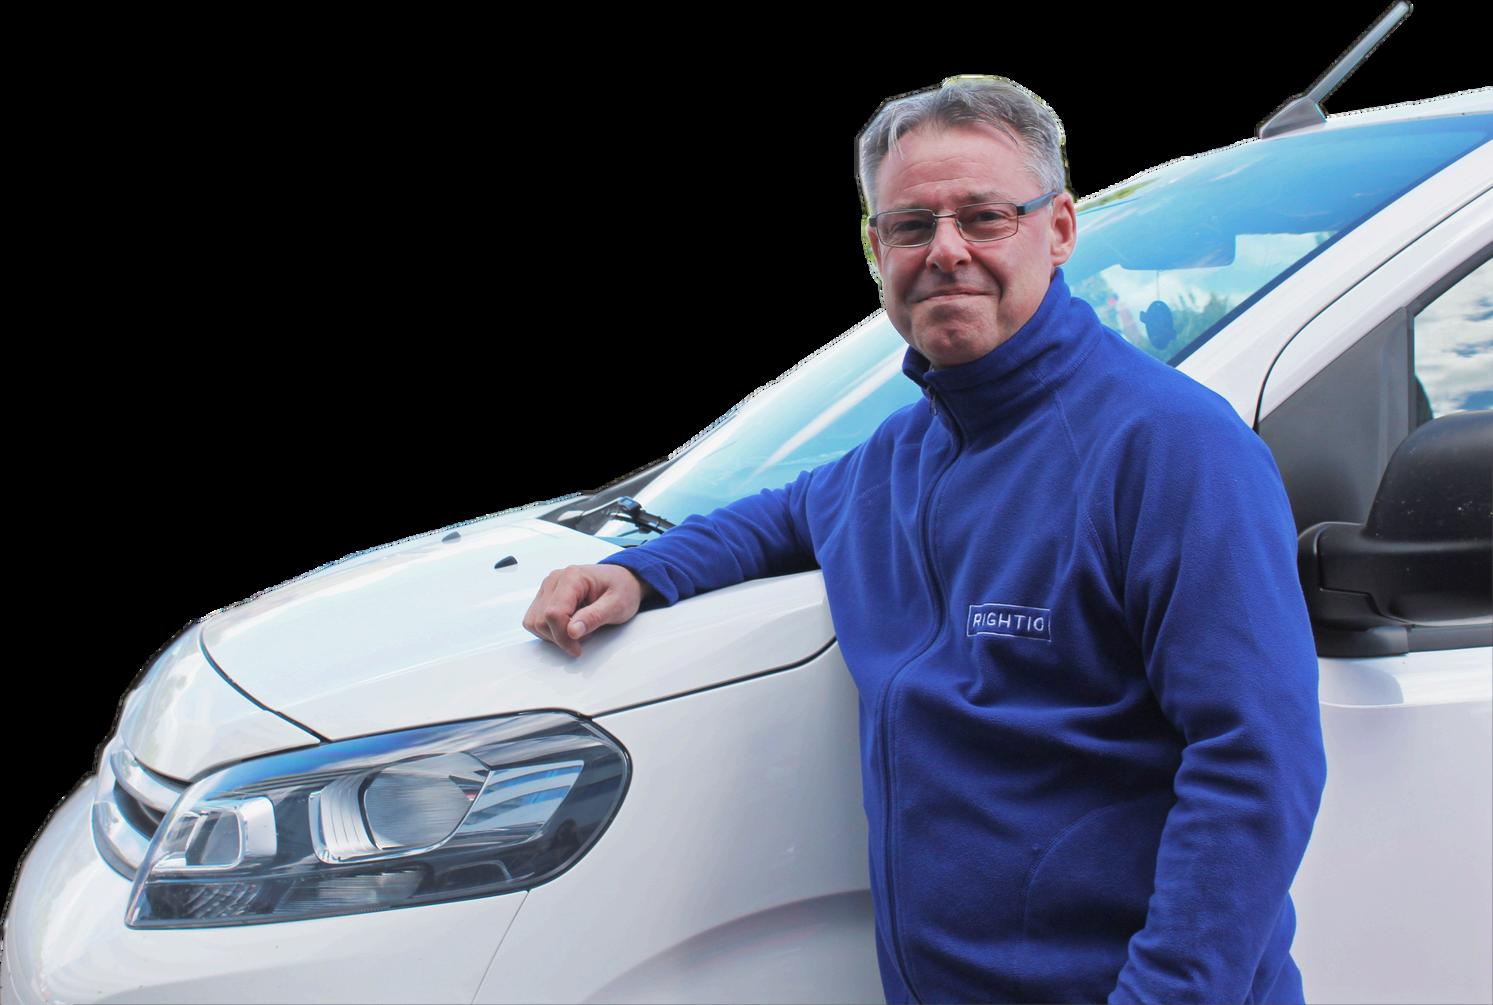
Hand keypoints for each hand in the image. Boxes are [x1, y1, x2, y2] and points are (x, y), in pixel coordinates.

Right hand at [523, 564, 654, 656]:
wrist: (623, 580)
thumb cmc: (622, 590)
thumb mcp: (617, 606)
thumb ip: (594, 618)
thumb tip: (571, 631)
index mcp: (572, 577)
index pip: (554, 613)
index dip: (563, 637)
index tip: (577, 649)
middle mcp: (555, 579)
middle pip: (541, 620)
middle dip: (560, 637)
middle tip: (584, 637)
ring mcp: (548, 587)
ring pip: (534, 622)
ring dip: (553, 635)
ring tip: (578, 629)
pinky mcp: (545, 597)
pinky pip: (535, 621)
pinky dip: (549, 631)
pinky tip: (568, 626)